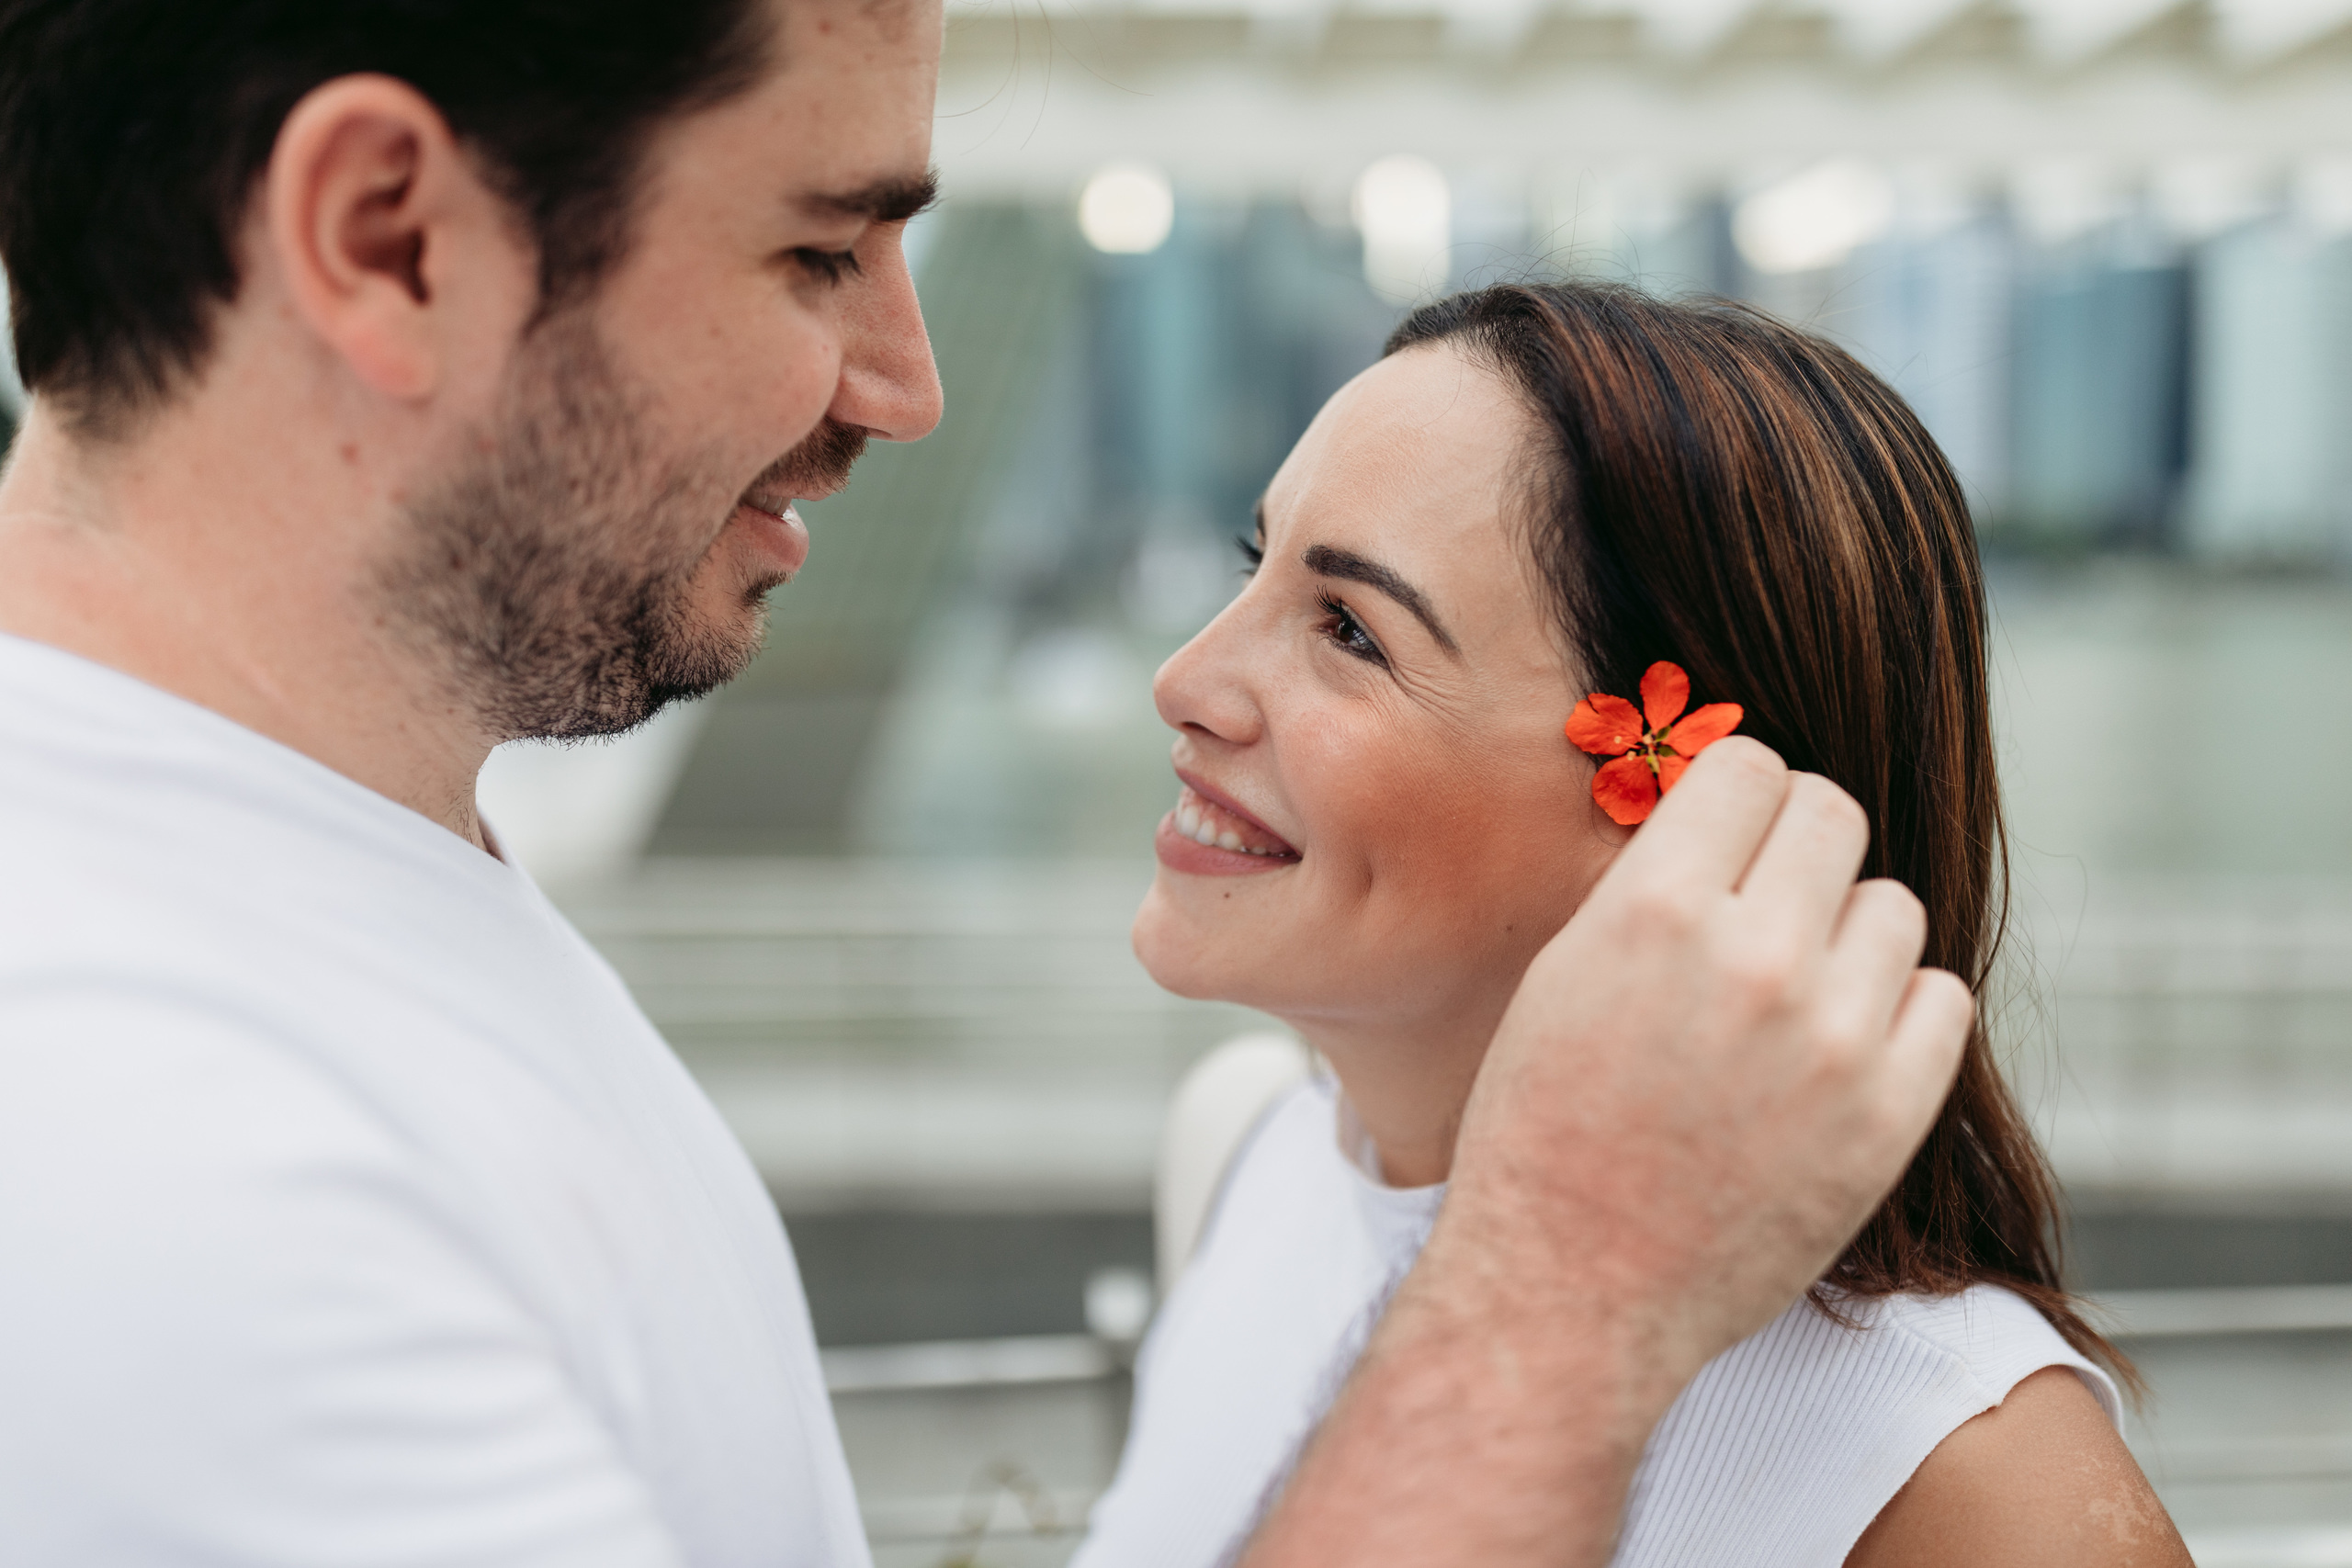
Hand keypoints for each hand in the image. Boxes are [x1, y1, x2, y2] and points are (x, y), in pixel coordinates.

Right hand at [1241, 738, 1970, 1567]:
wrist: (1570, 1290)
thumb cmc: (1545, 1130)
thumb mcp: (1564, 975)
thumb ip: (1654, 887)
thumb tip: (1730, 815)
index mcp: (1654, 911)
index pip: (1750, 767)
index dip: (1739, 797)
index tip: (1730, 836)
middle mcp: (1752, 959)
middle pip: (1832, 814)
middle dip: (1799, 847)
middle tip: (1769, 904)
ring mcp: (1832, 1040)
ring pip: (1892, 906)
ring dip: (1849, 935)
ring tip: (1795, 995)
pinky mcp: (1888, 1116)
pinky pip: (1941, 998)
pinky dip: (1899, 1012)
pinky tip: (1839, 1048)